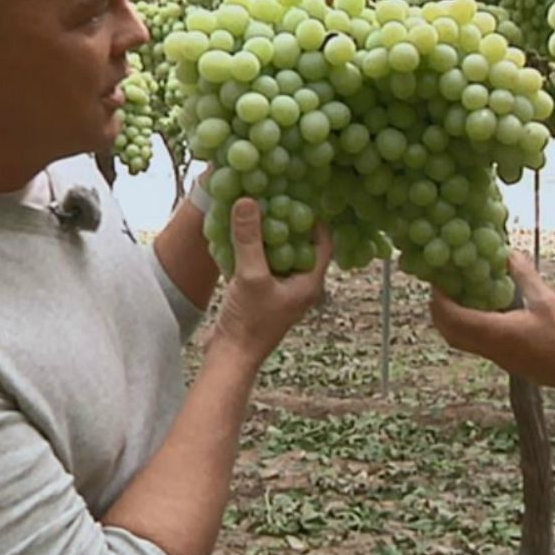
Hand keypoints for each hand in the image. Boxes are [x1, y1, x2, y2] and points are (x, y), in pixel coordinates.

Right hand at [209, 198, 332, 364]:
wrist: (230, 357)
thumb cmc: (248, 323)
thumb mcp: (250, 276)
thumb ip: (250, 239)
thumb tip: (249, 200)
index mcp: (310, 283)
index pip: (325, 243)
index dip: (316, 220)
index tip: (302, 197)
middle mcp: (301, 287)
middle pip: (301, 246)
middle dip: (289, 224)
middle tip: (277, 198)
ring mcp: (282, 292)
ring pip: (281, 256)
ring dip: (270, 236)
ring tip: (257, 210)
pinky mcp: (264, 296)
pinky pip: (265, 266)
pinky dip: (256, 251)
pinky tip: (240, 235)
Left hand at [429, 253, 554, 393]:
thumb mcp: (545, 299)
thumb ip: (524, 275)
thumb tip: (508, 254)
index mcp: (493, 331)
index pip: (452, 315)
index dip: (440, 297)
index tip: (437, 278)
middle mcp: (486, 346)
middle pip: (447, 330)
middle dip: (439, 307)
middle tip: (442, 284)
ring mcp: (491, 355)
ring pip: (456, 339)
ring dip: (449, 318)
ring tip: (456, 294)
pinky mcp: (499, 359)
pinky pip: (469, 342)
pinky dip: (462, 326)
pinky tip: (478, 309)